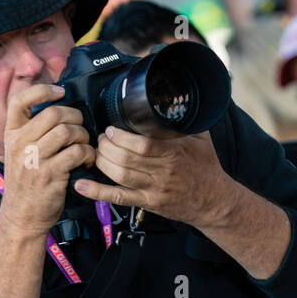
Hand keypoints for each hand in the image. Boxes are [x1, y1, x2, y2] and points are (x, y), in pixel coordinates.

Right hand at [0, 83, 95, 237]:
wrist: (21, 216)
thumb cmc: (26, 183)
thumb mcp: (19, 153)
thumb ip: (32, 132)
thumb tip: (59, 108)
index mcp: (11, 135)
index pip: (19, 101)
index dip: (42, 90)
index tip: (60, 92)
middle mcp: (19, 144)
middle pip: (53, 113)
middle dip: (75, 117)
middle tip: (80, 128)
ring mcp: (33, 159)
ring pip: (67, 131)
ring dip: (83, 136)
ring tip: (85, 146)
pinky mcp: (49, 174)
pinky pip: (77, 152)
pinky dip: (88, 154)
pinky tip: (87, 161)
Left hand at [73, 127, 232, 228]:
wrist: (214, 201)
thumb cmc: (207, 167)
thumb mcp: (203, 138)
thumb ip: (188, 119)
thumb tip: (176, 96)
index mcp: (176, 153)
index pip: (145, 145)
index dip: (123, 137)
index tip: (112, 128)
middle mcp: (164, 171)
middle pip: (127, 159)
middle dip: (107, 146)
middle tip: (101, 137)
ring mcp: (154, 188)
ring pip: (120, 175)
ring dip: (102, 162)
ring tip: (97, 152)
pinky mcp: (147, 202)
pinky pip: (119, 198)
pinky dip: (98, 192)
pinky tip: (82, 185)